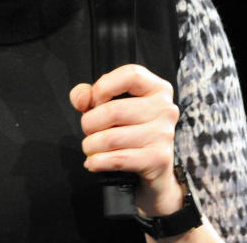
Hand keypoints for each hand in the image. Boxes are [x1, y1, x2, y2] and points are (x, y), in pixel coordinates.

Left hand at [69, 64, 184, 216]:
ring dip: (91, 145)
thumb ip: (89, 95)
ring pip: (111, 138)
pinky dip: (98, 162)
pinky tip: (94, 162)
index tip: (95, 101)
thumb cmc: (131, 132)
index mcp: (157, 89)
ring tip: (91, 147)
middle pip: (114, 110)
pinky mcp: (158, 158)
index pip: (130, 75)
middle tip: (89, 131)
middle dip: (90, 123)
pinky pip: (117, 159)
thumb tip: (81, 99)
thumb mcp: (111, 106)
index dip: (104, 87)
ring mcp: (163, 134)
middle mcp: (165, 109)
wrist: (155, 171)